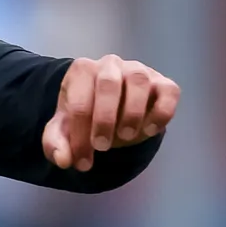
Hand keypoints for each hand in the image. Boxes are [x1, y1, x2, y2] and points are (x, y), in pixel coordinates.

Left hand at [42, 54, 179, 171]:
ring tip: (126, 136)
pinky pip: (168, 91)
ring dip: (133, 112)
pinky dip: (162, 112)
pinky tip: (150, 130)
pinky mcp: (163, 82)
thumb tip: (64, 160)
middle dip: (104, 119)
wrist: (111, 105)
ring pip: (139, 81)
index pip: (78, 101)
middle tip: (102, 147)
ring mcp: (139, 70)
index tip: (82, 162)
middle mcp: (110, 64)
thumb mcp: (65, 128)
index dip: (79, 136)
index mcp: (81, 71)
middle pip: (108, 84)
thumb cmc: (85, 113)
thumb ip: (57, 143)